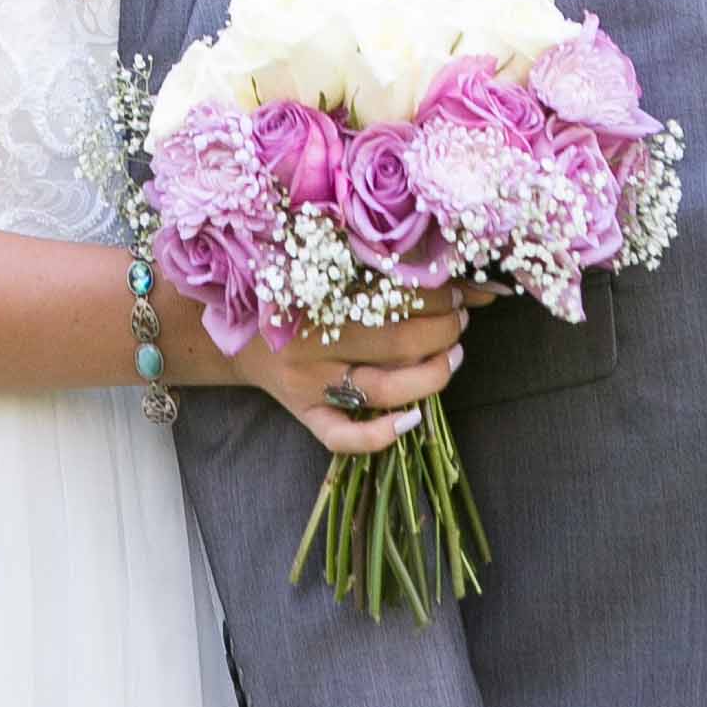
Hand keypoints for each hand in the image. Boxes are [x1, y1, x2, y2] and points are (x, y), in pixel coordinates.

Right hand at [213, 294, 469, 457]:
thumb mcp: (329, 273)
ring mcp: (308, 384)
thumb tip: (467, 277)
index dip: (436, 294)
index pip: (393, 295)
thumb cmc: (294, 296)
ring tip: (453, 356)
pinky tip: (413, 419)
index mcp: (318, 295)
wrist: (239, 337)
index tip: (456, 289)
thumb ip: (385, 269)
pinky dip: (380, 435)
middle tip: (459, 320)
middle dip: (442, 331)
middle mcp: (312, 341)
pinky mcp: (304, 416)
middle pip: (396, 342)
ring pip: (380, 389)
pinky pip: (342, 437)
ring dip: (431, 375)